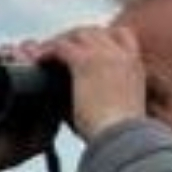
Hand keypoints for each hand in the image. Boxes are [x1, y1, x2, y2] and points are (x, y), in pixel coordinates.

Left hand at [38, 24, 146, 141]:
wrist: (123, 140)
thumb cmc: (118, 135)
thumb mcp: (114, 109)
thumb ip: (98, 93)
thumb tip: (67, 93)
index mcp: (134, 66)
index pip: (121, 35)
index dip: (101, 36)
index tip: (85, 46)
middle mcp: (121, 55)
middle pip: (93, 31)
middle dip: (73, 37)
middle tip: (55, 49)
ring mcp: (104, 55)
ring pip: (75, 35)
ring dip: (57, 42)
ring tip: (42, 55)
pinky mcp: (85, 62)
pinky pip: (60, 47)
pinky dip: (46, 51)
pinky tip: (36, 61)